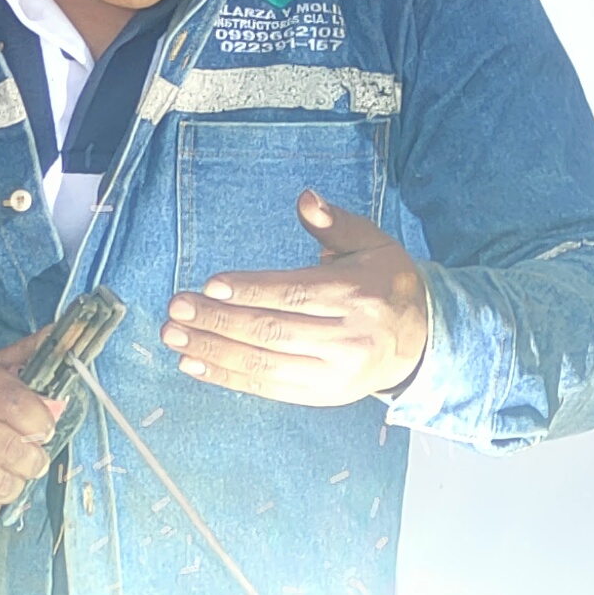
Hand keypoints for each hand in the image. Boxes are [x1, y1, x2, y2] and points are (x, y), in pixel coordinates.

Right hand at [0, 334, 59, 520]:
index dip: (41, 421)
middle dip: (33, 459)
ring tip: (3, 471)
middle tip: (30, 456)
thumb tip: (55, 335)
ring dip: (13, 482)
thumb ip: (17, 358)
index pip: (18, 406)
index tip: (42, 427)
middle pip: (15, 452)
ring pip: (3, 486)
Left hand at [164, 190, 429, 404]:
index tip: (210, 283)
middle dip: (218, 320)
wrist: (420, 343)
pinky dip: (226, 378)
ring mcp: (332, 372)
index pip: (295, 294)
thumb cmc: (386, 284)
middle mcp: (346, 337)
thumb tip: (304, 199)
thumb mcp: (372, 244)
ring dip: (212, 351)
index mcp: (357, 294)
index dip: (250, 290)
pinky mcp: (320, 395)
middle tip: (176, 308)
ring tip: (174, 336)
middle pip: (272, 331)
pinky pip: (266, 388)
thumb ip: (336, 223)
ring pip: (263, 363)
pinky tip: (193, 364)